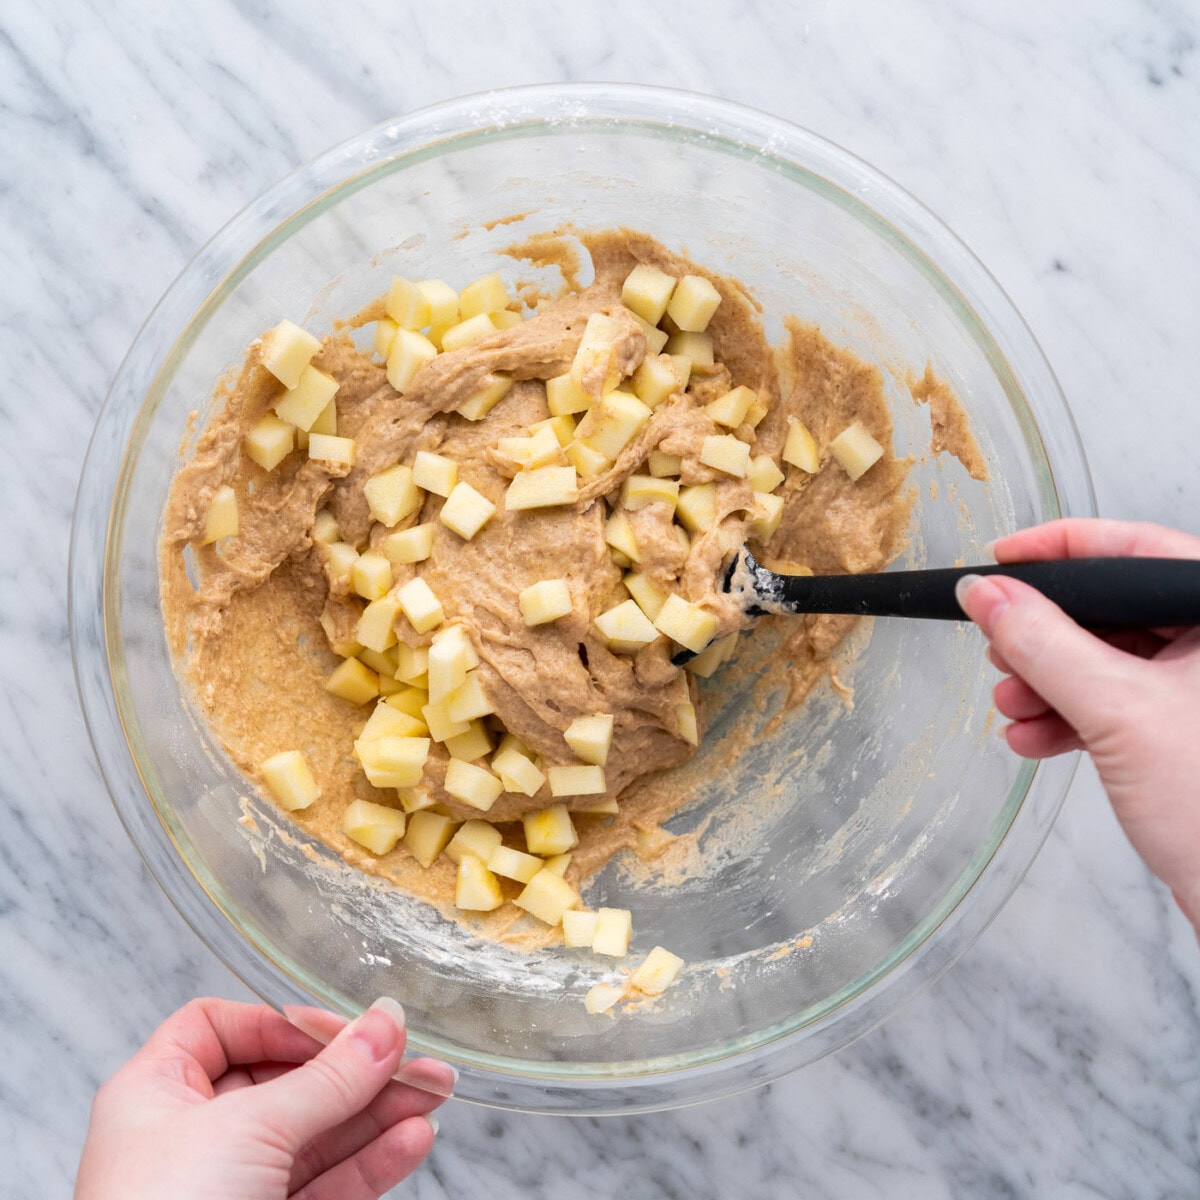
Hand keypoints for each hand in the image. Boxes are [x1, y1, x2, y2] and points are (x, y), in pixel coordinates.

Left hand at [75, 997, 453, 1199]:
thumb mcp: (249, 1127)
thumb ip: (329, 1076)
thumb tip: (385, 1023)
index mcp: (156, 1095)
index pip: (224, 1028)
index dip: (284, 1023)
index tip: (345, 1030)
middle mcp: (190, 1138)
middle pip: (284, 1081)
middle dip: (355, 1070)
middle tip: (415, 1059)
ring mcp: (231, 1188)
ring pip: (316, 1136)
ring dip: (378, 1114)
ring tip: (435, 1093)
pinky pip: (327, 1185)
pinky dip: (371, 1163)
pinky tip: (412, 1140)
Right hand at [956, 519, 1199, 926]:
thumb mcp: (1116, 711)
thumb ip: (1043, 643)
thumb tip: (986, 593)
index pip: (1134, 548)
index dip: (1060, 549)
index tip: (1002, 559)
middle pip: (1114, 609)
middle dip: (1045, 636)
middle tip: (999, 648)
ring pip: (1108, 659)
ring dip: (1048, 683)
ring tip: (1012, 708)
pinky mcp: (1185, 732)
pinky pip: (1115, 703)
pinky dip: (1070, 717)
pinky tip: (1036, 738)